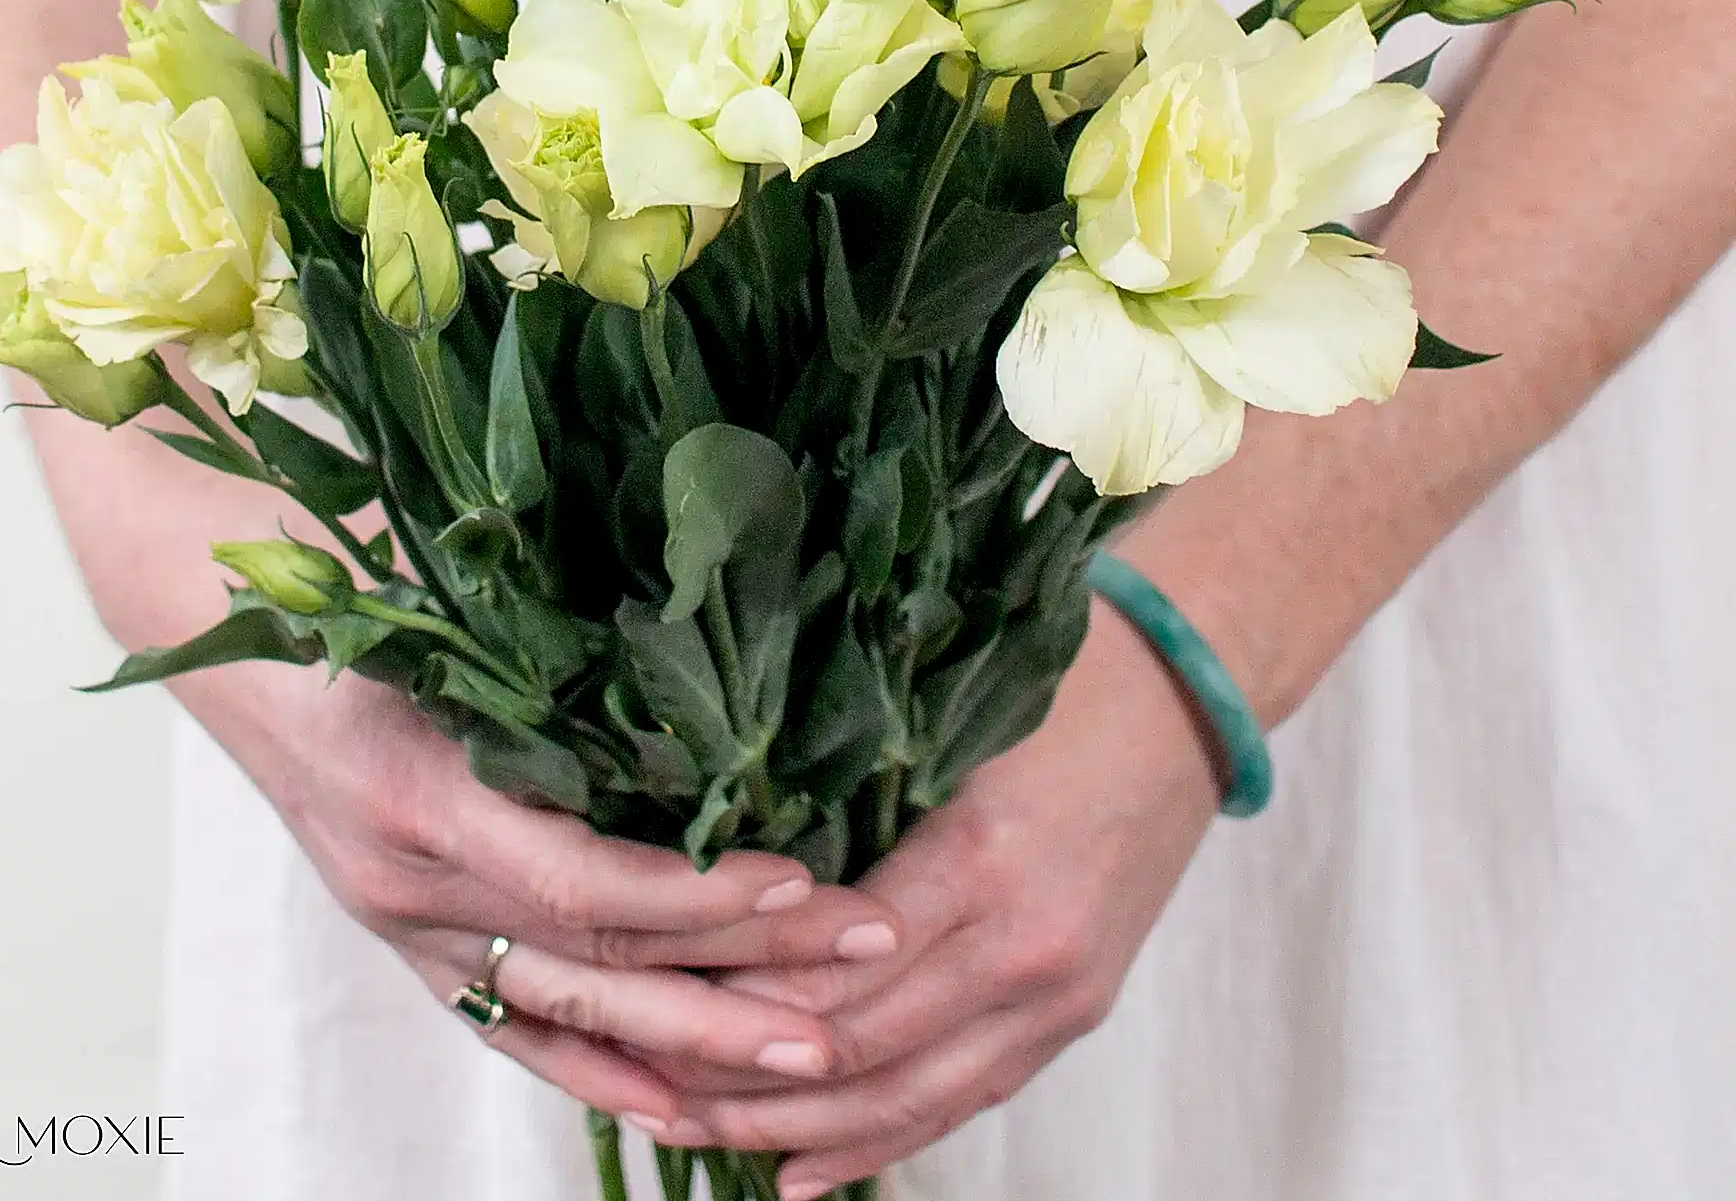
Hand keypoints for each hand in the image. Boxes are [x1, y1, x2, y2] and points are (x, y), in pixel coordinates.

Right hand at [181, 658, 903, 1135]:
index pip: (582, 878)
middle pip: (593, 958)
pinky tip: (673, 1102)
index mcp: (420, 790)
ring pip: (564, 1006)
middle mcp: (409, 877)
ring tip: (810, 1051)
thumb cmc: (333, 586)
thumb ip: (539, 634)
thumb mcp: (435, 593)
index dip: (697, 895)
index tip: (803, 881)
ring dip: (692, 1041)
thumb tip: (694, 626)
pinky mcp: (406, 935)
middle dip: (735, 983)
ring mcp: (403, 919)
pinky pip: (507, 1022)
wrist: (224, 625)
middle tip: (858, 979)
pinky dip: (592, 1065)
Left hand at [672, 596, 1221, 1197]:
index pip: (836, 971)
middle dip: (746, 1085)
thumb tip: (737, 872)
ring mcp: (1056, 997)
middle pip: (863, 1055)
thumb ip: (855, 803)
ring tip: (699, 1137)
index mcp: (979, 862)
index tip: (650, 1004)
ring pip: (910, 1100)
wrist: (1187, 696)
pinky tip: (807, 1169)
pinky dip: (882, 1140)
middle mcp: (1022, 949)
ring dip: (800, 1132)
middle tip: (646, 1093)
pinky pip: (965, 1100)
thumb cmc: (1061, 683)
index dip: (738, 1003)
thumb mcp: (949, 726)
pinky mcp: (1072, 1015)